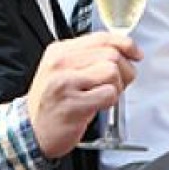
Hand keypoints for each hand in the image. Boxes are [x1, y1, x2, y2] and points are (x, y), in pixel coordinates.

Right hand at [26, 32, 140, 157]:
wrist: (33, 132)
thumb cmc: (53, 103)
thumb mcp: (64, 71)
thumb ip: (89, 58)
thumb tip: (123, 50)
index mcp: (60, 51)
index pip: (101, 37)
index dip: (125, 44)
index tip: (135, 54)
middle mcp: (61, 63)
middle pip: (111, 54)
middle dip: (124, 71)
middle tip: (116, 85)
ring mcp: (65, 83)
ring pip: (112, 72)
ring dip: (116, 88)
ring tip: (101, 97)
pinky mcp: (72, 104)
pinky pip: (108, 94)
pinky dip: (110, 102)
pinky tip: (97, 106)